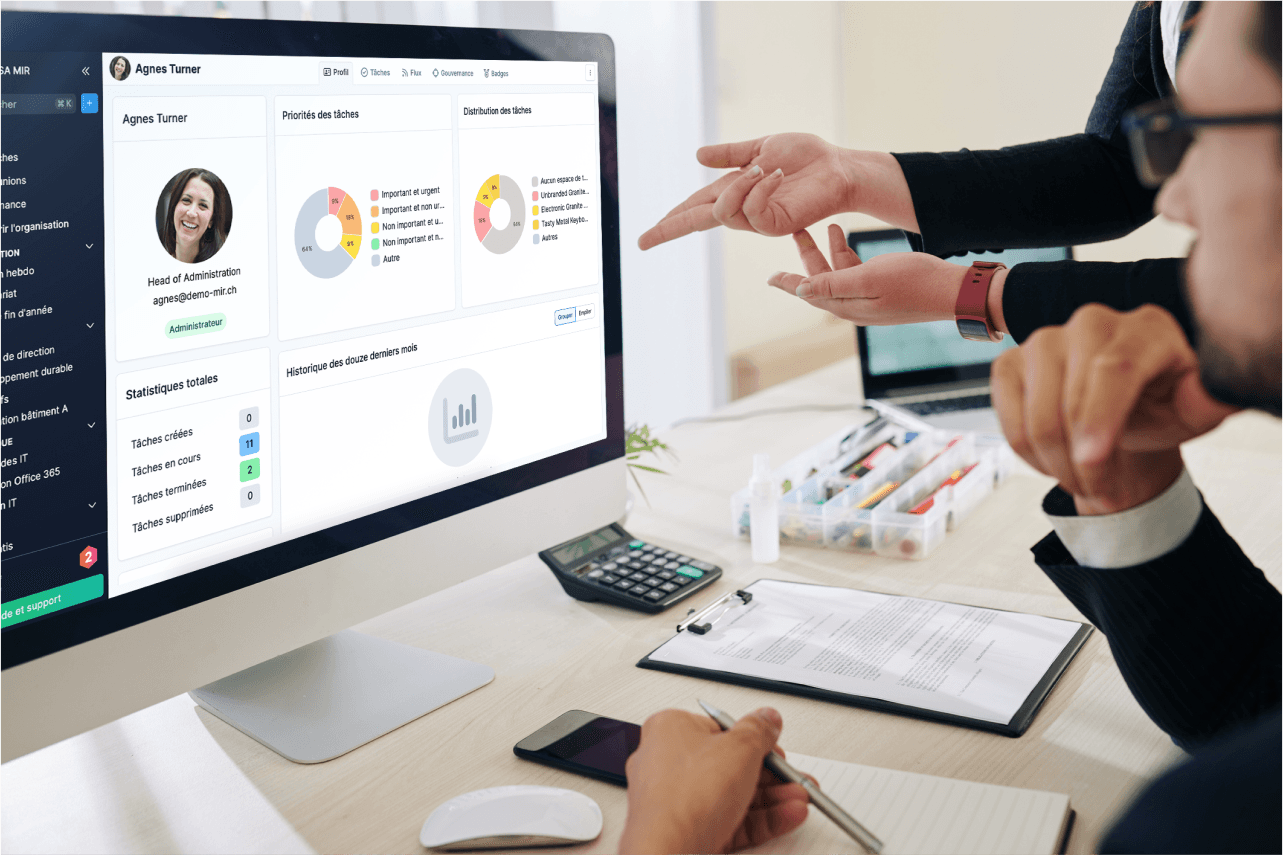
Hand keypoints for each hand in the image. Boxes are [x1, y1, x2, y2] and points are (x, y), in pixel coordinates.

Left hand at [618, 708, 809, 853]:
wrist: (667, 851)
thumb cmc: (686, 797)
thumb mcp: (739, 749)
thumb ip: (759, 731)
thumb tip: (767, 718)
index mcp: (671, 730)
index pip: (721, 729)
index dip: (755, 740)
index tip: (777, 749)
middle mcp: (668, 762)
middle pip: (730, 765)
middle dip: (770, 775)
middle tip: (793, 780)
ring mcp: (676, 800)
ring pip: (731, 795)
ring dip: (771, 798)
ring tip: (797, 800)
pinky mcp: (686, 830)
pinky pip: (728, 819)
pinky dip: (758, 819)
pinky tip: (785, 816)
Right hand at [637, 135, 914, 249]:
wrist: (836, 166)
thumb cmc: (805, 157)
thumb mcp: (760, 147)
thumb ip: (730, 154)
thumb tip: (698, 156)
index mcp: (733, 193)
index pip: (693, 210)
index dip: (669, 223)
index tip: (644, 240)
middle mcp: (741, 211)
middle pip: (695, 221)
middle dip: (670, 228)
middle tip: (644, 240)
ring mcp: (757, 221)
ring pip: (723, 211)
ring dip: (738, 185)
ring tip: (762, 168)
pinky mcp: (774, 224)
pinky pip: (751, 210)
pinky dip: (758, 188)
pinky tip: (773, 175)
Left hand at [766, 226, 1001, 328]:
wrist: (952, 290)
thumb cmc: (913, 281)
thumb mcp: (869, 278)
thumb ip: (833, 283)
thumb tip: (800, 290)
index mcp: (848, 306)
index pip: (809, 294)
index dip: (789, 284)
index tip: (769, 277)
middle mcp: (855, 306)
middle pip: (821, 281)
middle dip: (808, 256)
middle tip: (797, 231)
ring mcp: (869, 298)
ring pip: (838, 273)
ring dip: (829, 250)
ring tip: (825, 226)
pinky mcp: (882, 289)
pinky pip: (855, 271)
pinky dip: (847, 253)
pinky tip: (843, 235)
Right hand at [990, 304, 1238, 514]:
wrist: (1123, 409)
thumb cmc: (1161, 405)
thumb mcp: (1194, 408)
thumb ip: (1209, 400)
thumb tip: (1216, 395)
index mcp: (1146, 328)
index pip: (1114, 370)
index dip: (1099, 418)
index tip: (1092, 463)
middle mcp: (1091, 322)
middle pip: (1069, 400)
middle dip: (1081, 462)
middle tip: (1103, 494)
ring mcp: (1045, 339)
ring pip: (1036, 415)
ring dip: (1055, 464)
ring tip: (1082, 481)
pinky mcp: (1011, 361)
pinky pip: (1007, 418)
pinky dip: (1027, 452)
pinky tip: (1053, 461)